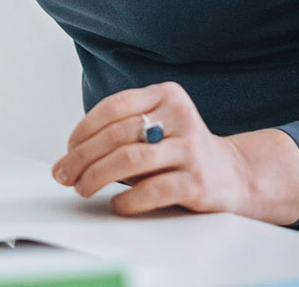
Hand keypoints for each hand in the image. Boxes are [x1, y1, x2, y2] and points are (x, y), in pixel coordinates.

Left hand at [50, 81, 298, 223]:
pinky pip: (152, 190)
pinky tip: (116, 204)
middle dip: (83, 157)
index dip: (84, 129)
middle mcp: (180, 117)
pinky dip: (127, 200)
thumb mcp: (158, 126)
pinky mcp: (198, 182)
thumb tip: (71, 157)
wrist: (234, 175)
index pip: (114, 106)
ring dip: (97, 176)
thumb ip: (123, 131)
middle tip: (64, 174)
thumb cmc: (181, 151)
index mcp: (167, 94)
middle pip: (118, 134)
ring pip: (131, 160)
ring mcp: (191, 149)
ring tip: (83, 188)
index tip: (68, 148)